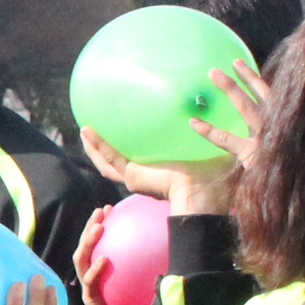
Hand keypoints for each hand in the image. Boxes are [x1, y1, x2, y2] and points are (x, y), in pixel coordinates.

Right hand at [73, 207, 144, 304]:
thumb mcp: (147, 287)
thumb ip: (152, 268)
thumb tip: (177, 244)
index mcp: (105, 273)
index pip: (101, 244)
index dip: (104, 224)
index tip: (112, 207)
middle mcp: (95, 278)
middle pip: (87, 246)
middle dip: (91, 226)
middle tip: (102, 210)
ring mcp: (91, 289)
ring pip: (83, 260)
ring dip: (88, 242)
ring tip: (98, 227)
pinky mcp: (91, 302)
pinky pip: (90, 283)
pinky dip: (95, 271)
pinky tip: (104, 260)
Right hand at [78, 63, 265, 212]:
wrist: (208, 193)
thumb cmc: (217, 177)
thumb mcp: (212, 148)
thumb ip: (213, 132)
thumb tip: (220, 110)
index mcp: (163, 175)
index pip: (144, 162)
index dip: (132, 150)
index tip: (127, 134)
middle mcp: (146, 178)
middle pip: (118, 165)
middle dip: (105, 151)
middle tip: (96, 133)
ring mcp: (137, 178)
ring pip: (107, 163)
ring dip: (94, 148)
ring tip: (84, 130)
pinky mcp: (133, 176)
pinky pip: (111, 158)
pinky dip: (97, 145)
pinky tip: (86, 130)